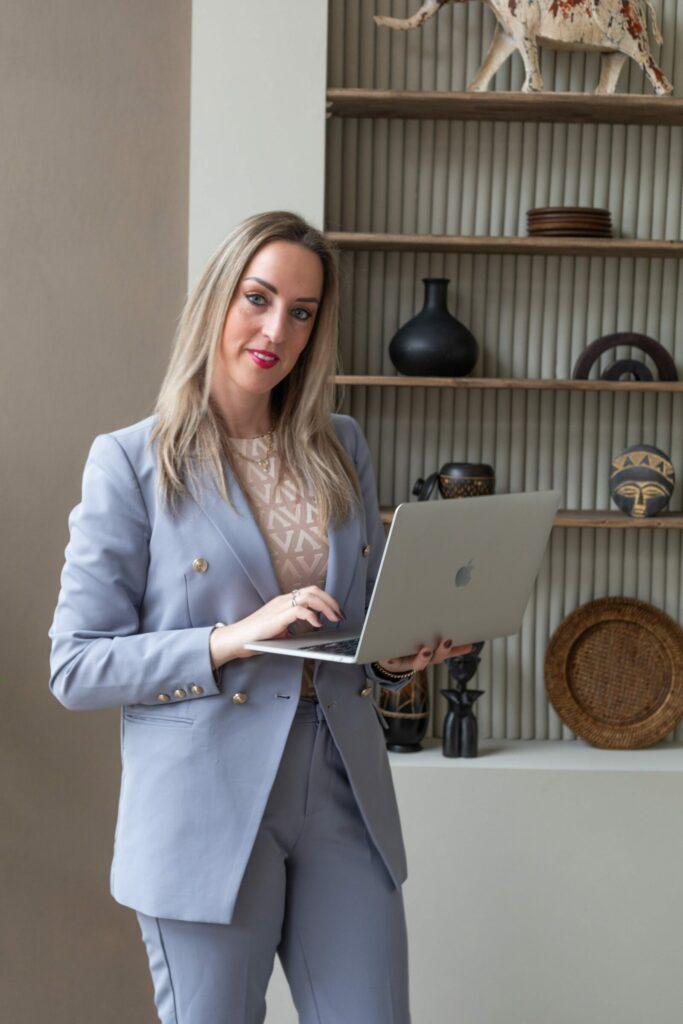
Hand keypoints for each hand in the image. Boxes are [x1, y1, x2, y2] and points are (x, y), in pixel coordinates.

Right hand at [211, 585, 343, 663]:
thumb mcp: (280, 630)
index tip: (337, 613)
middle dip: (331, 602)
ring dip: (326, 607)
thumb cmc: (256, 637)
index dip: (327, 600)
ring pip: (309, 596)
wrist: (236, 639)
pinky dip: (312, 615)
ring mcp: (280, 607)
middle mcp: (283, 600)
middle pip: (314, 591)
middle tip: (340, 615)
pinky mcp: (277, 617)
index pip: (311, 592)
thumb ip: (294, 626)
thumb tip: (313, 630)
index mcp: (284, 602)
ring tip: (334, 618)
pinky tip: (318, 624)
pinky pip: (299, 610)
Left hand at [377, 639, 473, 674]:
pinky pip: (393, 662)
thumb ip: (437, 633)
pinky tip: (390, 656)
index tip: (469, 645)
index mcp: (431, 653)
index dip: (457, 649)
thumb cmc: (409, 644)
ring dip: (423, 657)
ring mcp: (409, 661)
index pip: (447, 651)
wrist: (387, 657)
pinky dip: (392, 659)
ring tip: (426, 649)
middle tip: (447, 641)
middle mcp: (422, 659)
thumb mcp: (424, 639)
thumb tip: (456, 619)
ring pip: (419, 663)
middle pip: (436, 658)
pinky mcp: (393, 662)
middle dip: (442, 650)